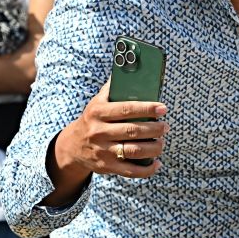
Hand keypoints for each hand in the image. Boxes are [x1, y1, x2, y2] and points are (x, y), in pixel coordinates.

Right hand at [52, 80, 169, 179]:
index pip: (126, 109)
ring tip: (162, 142)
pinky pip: (131, 171)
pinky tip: (157, 163)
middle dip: (154, 129)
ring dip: (154, 148)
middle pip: (132, 131)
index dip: (147, 108)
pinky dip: (147, 169)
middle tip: (165, 127)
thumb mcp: (97, 102)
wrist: (73, 146)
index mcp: (98, 113)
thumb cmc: (93, 119)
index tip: (162, 108)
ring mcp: (103, 151)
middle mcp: (99, 132)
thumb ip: (112, 88)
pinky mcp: (107, 167)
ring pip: (134, 151)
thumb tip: (129, 67)